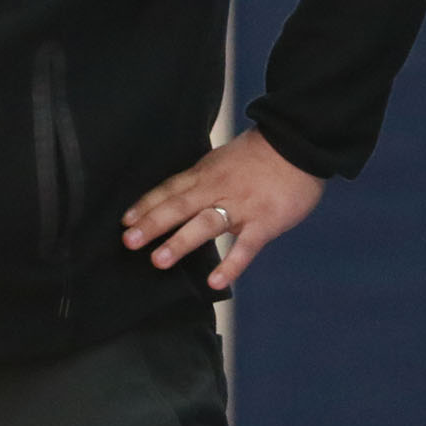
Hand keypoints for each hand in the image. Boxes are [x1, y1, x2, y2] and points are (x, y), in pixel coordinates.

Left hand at [121, 127, 324, 288]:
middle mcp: (218, 189)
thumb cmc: (260, 155)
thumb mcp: (223, 160)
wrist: (299, 143)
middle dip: (152, 224)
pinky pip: (245, 247)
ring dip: (180, 242)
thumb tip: (178, 197)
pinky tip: (214, 282)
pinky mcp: (265, 222)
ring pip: (205, 224)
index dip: (147, 205)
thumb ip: (203, 180)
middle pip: (179, 205)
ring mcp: (241, 206)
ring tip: (158, 261)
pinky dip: (231, 265)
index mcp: (206, 173)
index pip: (170, 189)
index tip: (125, 221)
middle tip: (129, 241)